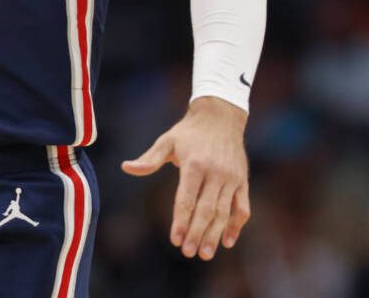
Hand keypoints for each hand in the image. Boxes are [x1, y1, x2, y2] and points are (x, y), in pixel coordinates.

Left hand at [120, 96, 250, 260]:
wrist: (220, 116)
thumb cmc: (189, 132)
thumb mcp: (167, 141)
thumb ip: (149, 159)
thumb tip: (126, 167)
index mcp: (194, 164)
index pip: (186, 199)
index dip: (180, 220)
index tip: (174, 240)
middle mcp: (215, 172)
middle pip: (206, 209)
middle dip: (196, 233)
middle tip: (188, 252)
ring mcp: (231, 177)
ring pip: (224, 212)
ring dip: (215, 234)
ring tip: (205, 253)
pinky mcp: (242, 180)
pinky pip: (242, 207)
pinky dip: (236, 225)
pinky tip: (228, 241)